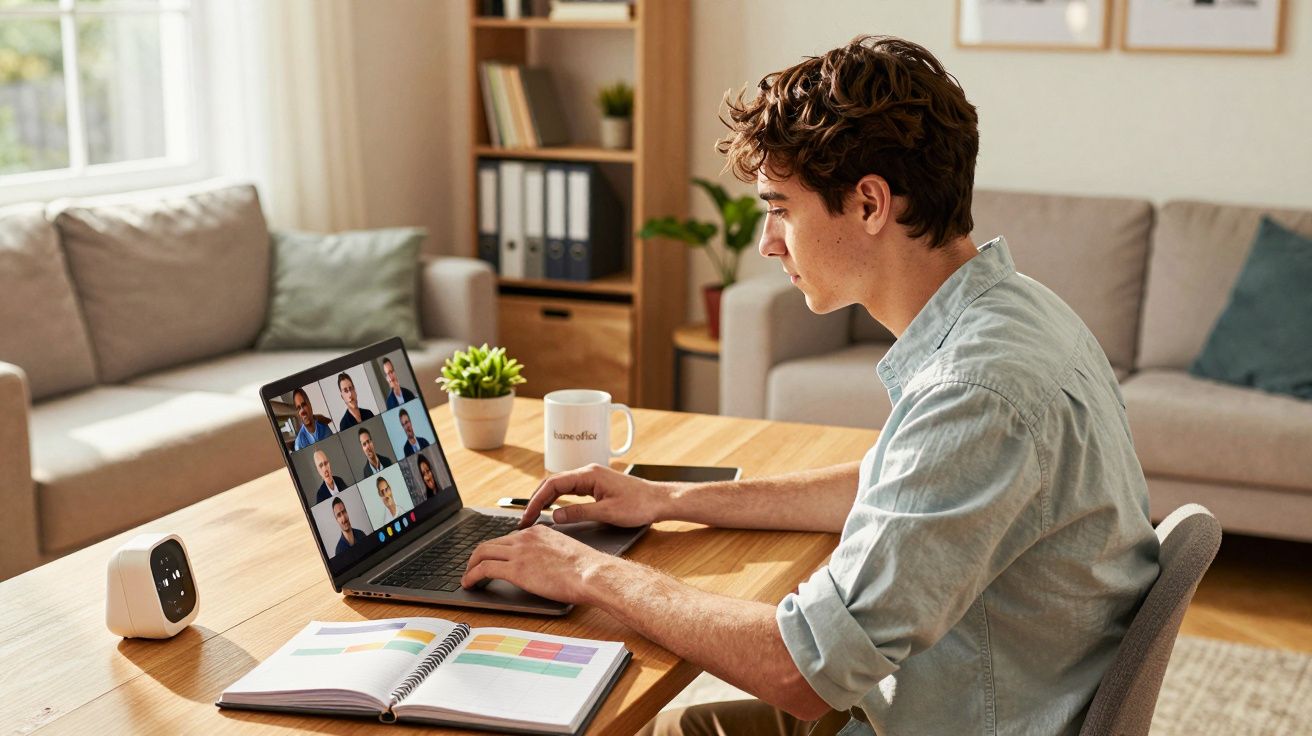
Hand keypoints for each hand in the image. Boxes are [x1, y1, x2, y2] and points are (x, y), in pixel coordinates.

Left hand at [461, 524, 615, 602]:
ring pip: (482, 553)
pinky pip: (484, 569)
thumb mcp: (564, 552)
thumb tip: (543, 566)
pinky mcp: (515, 569)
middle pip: (489, 543)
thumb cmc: (586, 568)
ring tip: (467, 578)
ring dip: (470, 566)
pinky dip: (472, 576)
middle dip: (476, 556)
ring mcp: (519, 552)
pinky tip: (469, 584)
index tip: (490, 559)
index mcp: (538, 531)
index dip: (494, 550)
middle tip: (472, 568)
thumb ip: (549, 553)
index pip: (507, 538)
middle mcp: (525, 537)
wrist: (591, 573)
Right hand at [518, 463, 670, 528]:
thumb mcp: (607, 513)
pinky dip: (557, 498)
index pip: (553, 484)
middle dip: (536, 499)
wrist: (660, 500)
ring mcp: (592, 477)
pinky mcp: (596, 484)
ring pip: (560, 485)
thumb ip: (579, 513)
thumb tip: (555, 516)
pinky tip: (552, 509)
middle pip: (553, 482)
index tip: (527, 515)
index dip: (537, 500)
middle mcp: (588, 472)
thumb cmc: (639, 505)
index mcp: (589, 475)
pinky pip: (570, 489)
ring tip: (533, 515)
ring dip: (545, 499)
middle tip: (525, 519)